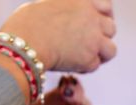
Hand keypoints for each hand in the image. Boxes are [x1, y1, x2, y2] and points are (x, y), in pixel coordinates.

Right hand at [0, 0, 116, 72]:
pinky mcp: (90, 59)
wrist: (24, 43)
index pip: (106, 6)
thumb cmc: (26, 23)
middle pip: (111, 28)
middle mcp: (92, 18)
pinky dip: (85, 67)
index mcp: (83, 1)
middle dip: (102, 36)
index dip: (103, 15)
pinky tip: (71, 64)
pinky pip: (95, 65)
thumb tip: (67, 16)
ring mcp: (94, 39)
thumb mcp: (48, 3)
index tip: (96, 23)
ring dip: (100, 54)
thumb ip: (66, 9)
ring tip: (84, 56)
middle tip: (87, 43)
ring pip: (111, 50)